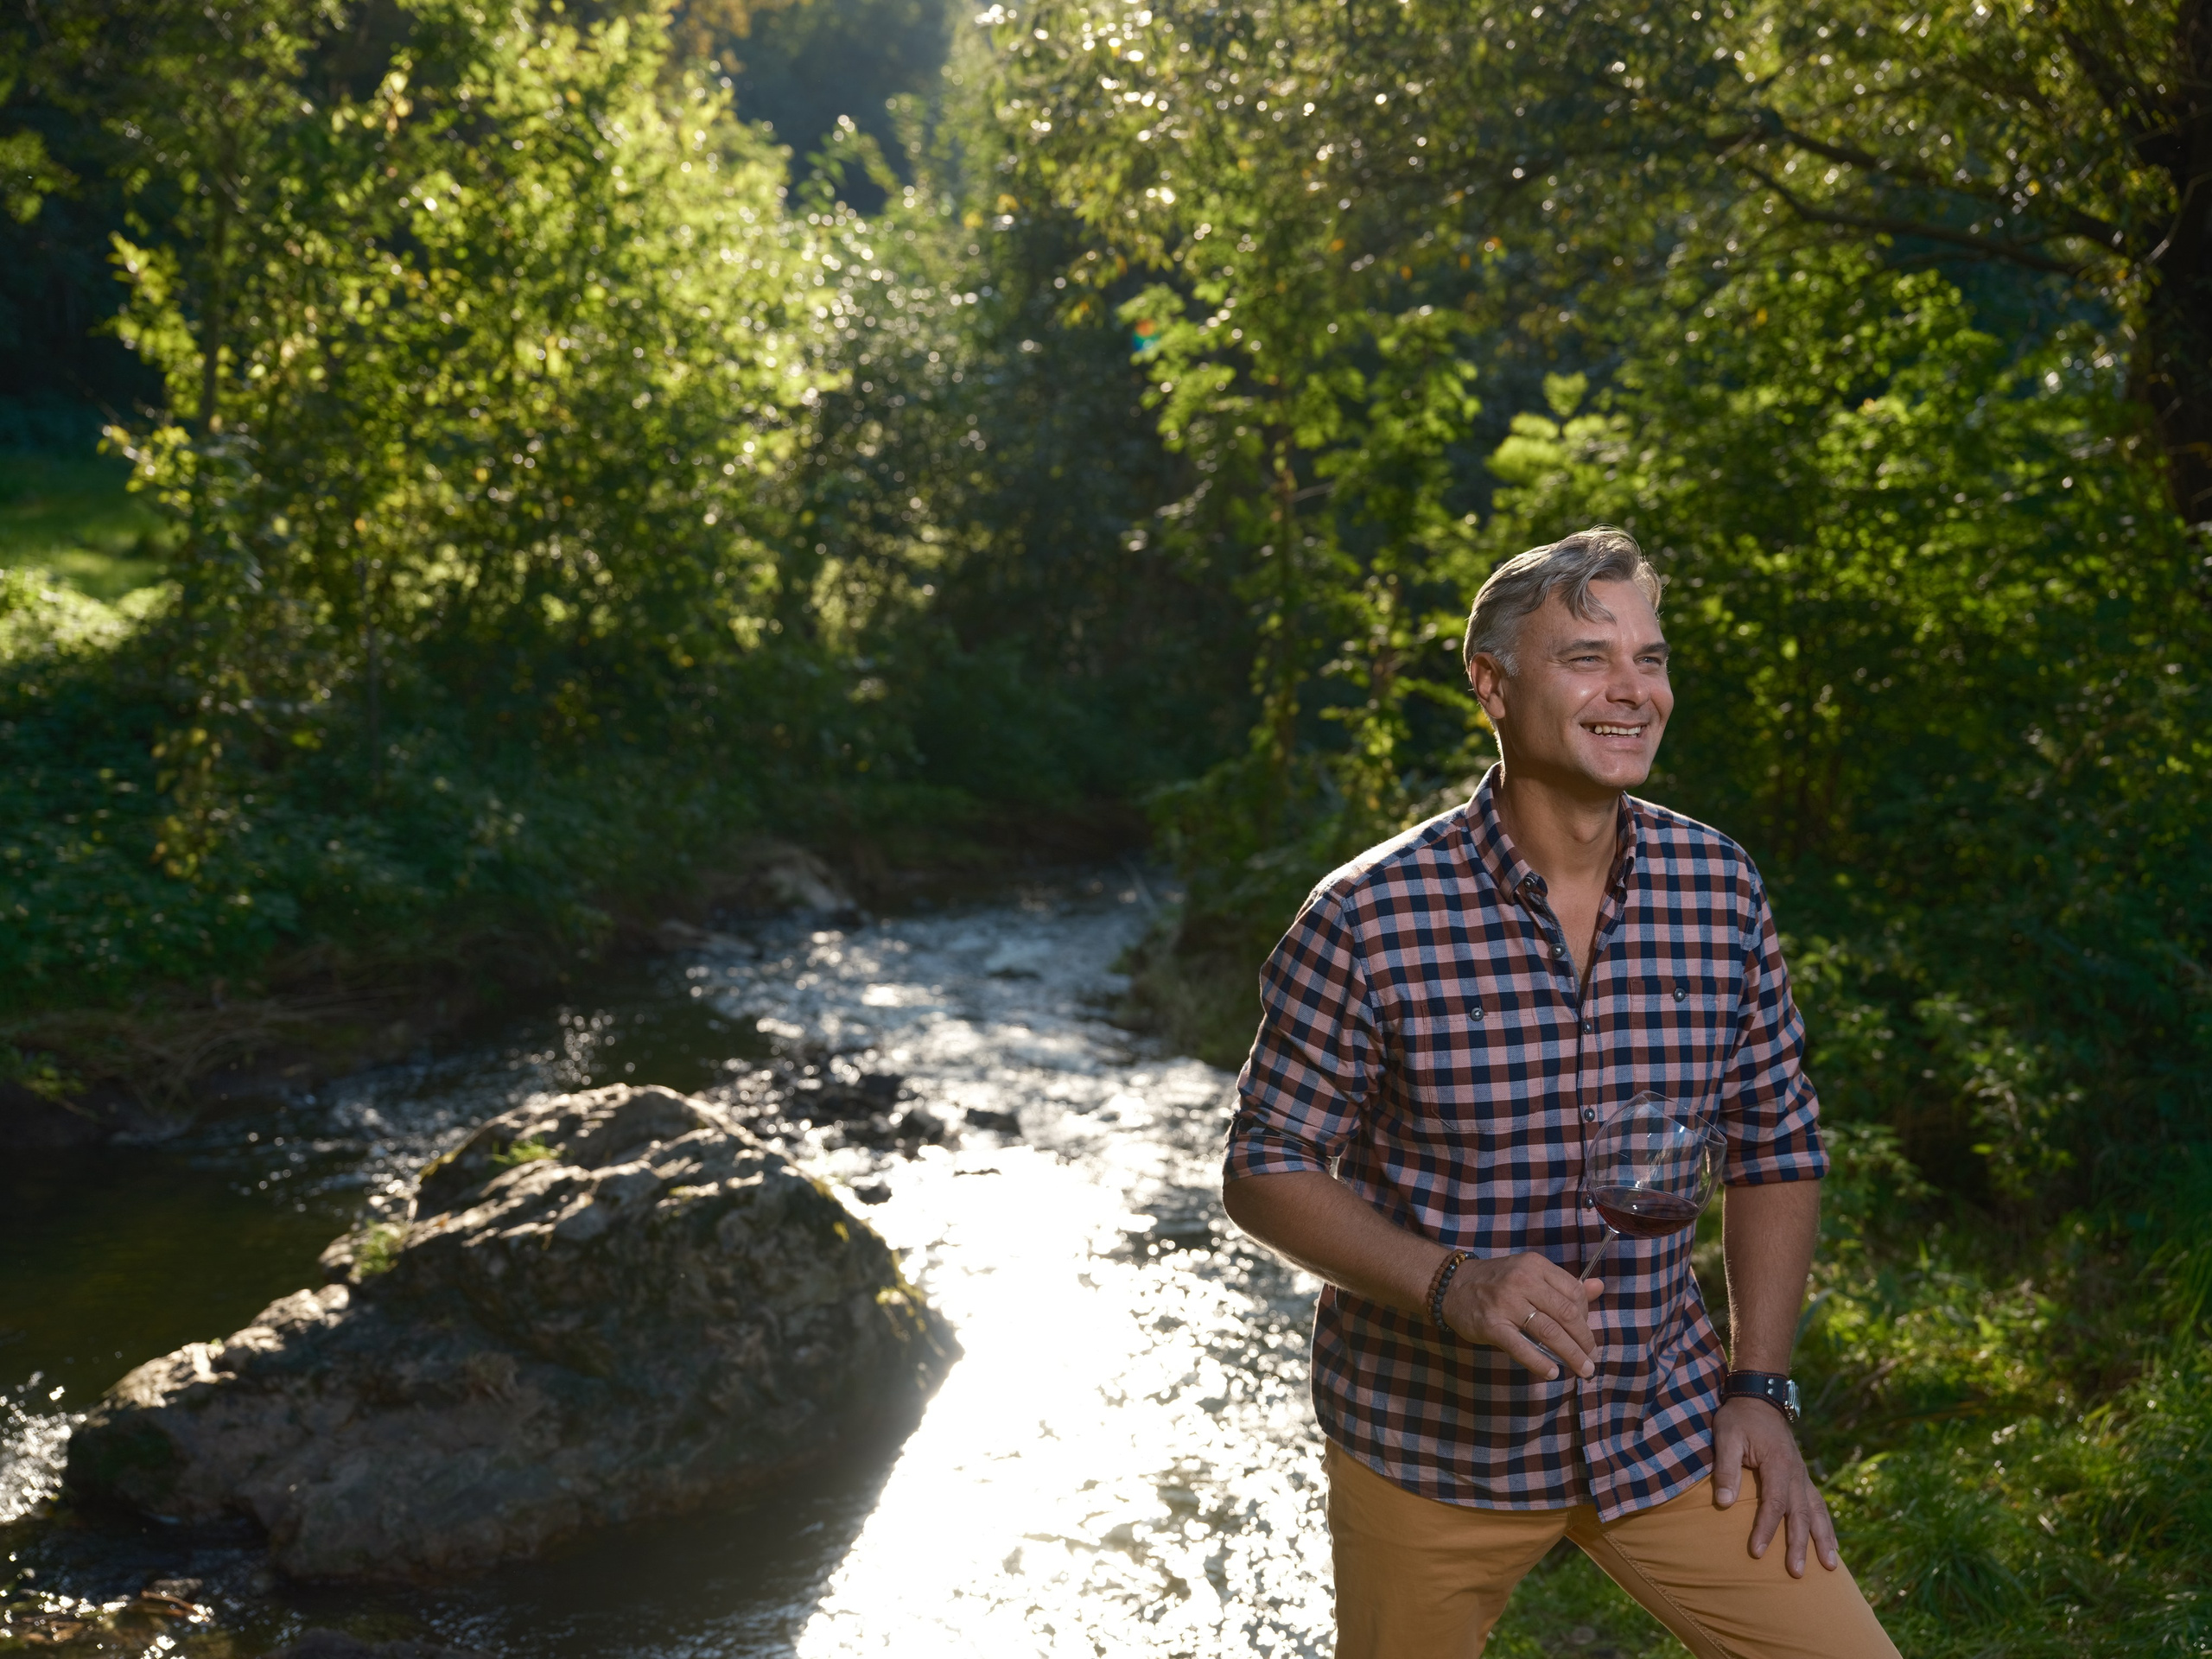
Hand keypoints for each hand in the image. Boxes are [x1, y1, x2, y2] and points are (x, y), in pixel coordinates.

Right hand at [1441, 1252, 1603, 1380]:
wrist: (1452, 1286)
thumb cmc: (1497, 1281)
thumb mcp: (1530, 1273)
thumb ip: (1563, 1284)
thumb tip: (1599, 1287)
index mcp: (1535, 1266)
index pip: (1573, 1292)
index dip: (1586, 1316)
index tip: (1584, 1333)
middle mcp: (1522, 1280)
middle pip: (1566, 1314)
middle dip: (1584, 1341)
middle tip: (1591, 1360)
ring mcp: (1506, 1303)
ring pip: (1549, 1332)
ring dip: (1570, 1355)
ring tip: (1582, 1370)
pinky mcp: (1491, 1325)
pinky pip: (1521, 1347)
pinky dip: (1539, 1362)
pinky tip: (1551, 1372)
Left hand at [1712, 1396, 1839, 1576]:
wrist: (1759, 1397)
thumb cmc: (1739, 1418)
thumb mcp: (1726, 1436)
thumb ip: (1725, 1469)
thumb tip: (1722, 1503)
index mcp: (1778, 1463)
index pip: (1773, 1502)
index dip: (1766, 1528)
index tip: (1756, 1552)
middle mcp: (1796, 1473)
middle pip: (1800, 1514)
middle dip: (1799, 1545)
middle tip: (1796, 1573)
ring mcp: (1802, 1476)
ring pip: (1817, 1512)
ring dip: (1823, 1540)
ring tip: (1830, 1568)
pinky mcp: (1803, 1478)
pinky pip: (1819, 1506)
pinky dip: (1827, 1527)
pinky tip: (1831, 1547)